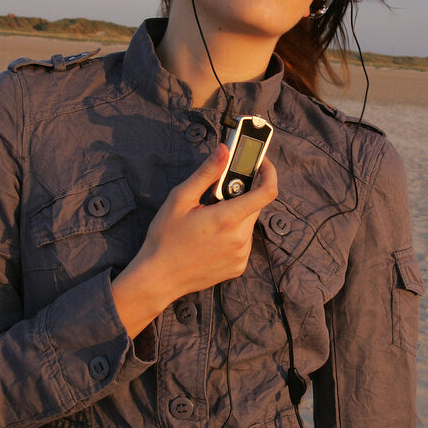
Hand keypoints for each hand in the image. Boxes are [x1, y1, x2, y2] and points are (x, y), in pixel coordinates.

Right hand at [112, 144, 277, 337]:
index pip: (267, 192)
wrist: (158, 277)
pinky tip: (211, 237)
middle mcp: (240, 238)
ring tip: (209, 220)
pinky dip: (233, 234)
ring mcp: (241, 255)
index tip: (261, 163)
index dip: (269, 173)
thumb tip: (224, 150)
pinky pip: (243, 242)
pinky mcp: (238, 266)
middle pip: (255, 206)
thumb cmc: (165, 237)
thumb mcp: (181, 199)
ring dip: (236, 215)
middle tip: (216, 195)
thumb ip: (206, 173)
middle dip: (241, 194)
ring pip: (248, 224)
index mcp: (227, 218)